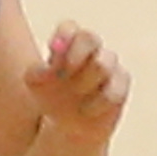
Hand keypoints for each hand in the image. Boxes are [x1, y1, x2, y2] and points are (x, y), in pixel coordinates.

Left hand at [25, 22, 129, 140]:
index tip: (52, 49)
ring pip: (102, 64)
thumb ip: (36, 73)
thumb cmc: (52, 99)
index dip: (63, 36)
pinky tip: (86, 110)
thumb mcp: (36, 87)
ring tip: (75, 95)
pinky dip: (96, 103)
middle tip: (64, 74)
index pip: (69, 28)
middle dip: (76, 53)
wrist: (69, 127)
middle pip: (89, 37)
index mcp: (69, 44)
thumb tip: (47, 69)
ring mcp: (109, 66)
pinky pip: (113, 91)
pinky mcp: (121, 86)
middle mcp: (91, 51)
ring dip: (84, 82)